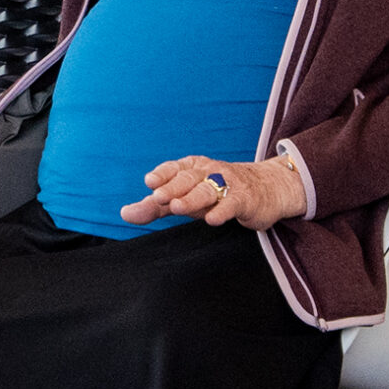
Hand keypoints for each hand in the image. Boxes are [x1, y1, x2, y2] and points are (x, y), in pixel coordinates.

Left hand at [121, 154, 305, 230]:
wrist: (265, 189)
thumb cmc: (216, 193)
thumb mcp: (184, 198)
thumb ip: (154, 207)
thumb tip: (124, 214)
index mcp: (192, 167)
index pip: (174, 168)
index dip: (162, 174)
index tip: (149, 182)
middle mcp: (208, 171)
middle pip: (188, 179)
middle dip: (172, 187)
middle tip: (158, 197)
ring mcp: (228, 184)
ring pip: (207, 190)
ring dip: (192, 198)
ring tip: (177, 207)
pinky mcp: (245, 199)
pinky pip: (233, 203)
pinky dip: (222, 211)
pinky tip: (212, 220)